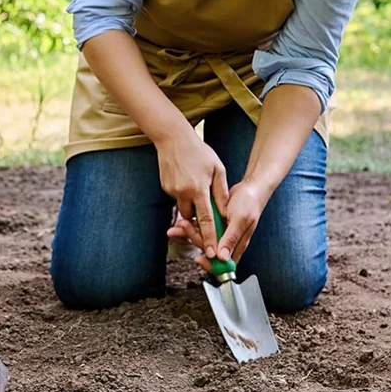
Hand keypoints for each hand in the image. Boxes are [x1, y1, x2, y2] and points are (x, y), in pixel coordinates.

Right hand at [156, 125, 228, 258]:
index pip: (206, 221)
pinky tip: (186, 178)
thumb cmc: (199, 152)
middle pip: (192, 218)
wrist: (173, 138)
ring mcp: (172, 190)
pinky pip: (177, 198)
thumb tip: (225, 213)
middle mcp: (183, 193)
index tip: (213, 253)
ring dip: (191, 206)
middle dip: (199, 219)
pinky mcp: (165, 187)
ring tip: (196, 187)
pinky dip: (183, 194)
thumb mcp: (217, 170)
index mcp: (199, 189)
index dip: (210, 238)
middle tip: (206, 212)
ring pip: (183, 208)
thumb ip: (221, 193)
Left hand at [166, 179, 270, 272]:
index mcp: (236, 245)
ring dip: (190, 232)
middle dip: (194, 240)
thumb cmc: (250, 203)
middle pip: (208, 250)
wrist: (250, 188)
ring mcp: (221, 232)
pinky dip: (192, 224)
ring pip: (202, 239)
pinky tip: (184, 220)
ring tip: (179, 225)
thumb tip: (222, 257)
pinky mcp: (215, 223)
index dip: (210, 265)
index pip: (223, 265)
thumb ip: (231, 238)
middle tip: (184, 228)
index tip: (199, 258)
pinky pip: (201, 228)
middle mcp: (227, 241)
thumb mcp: (240, 220)